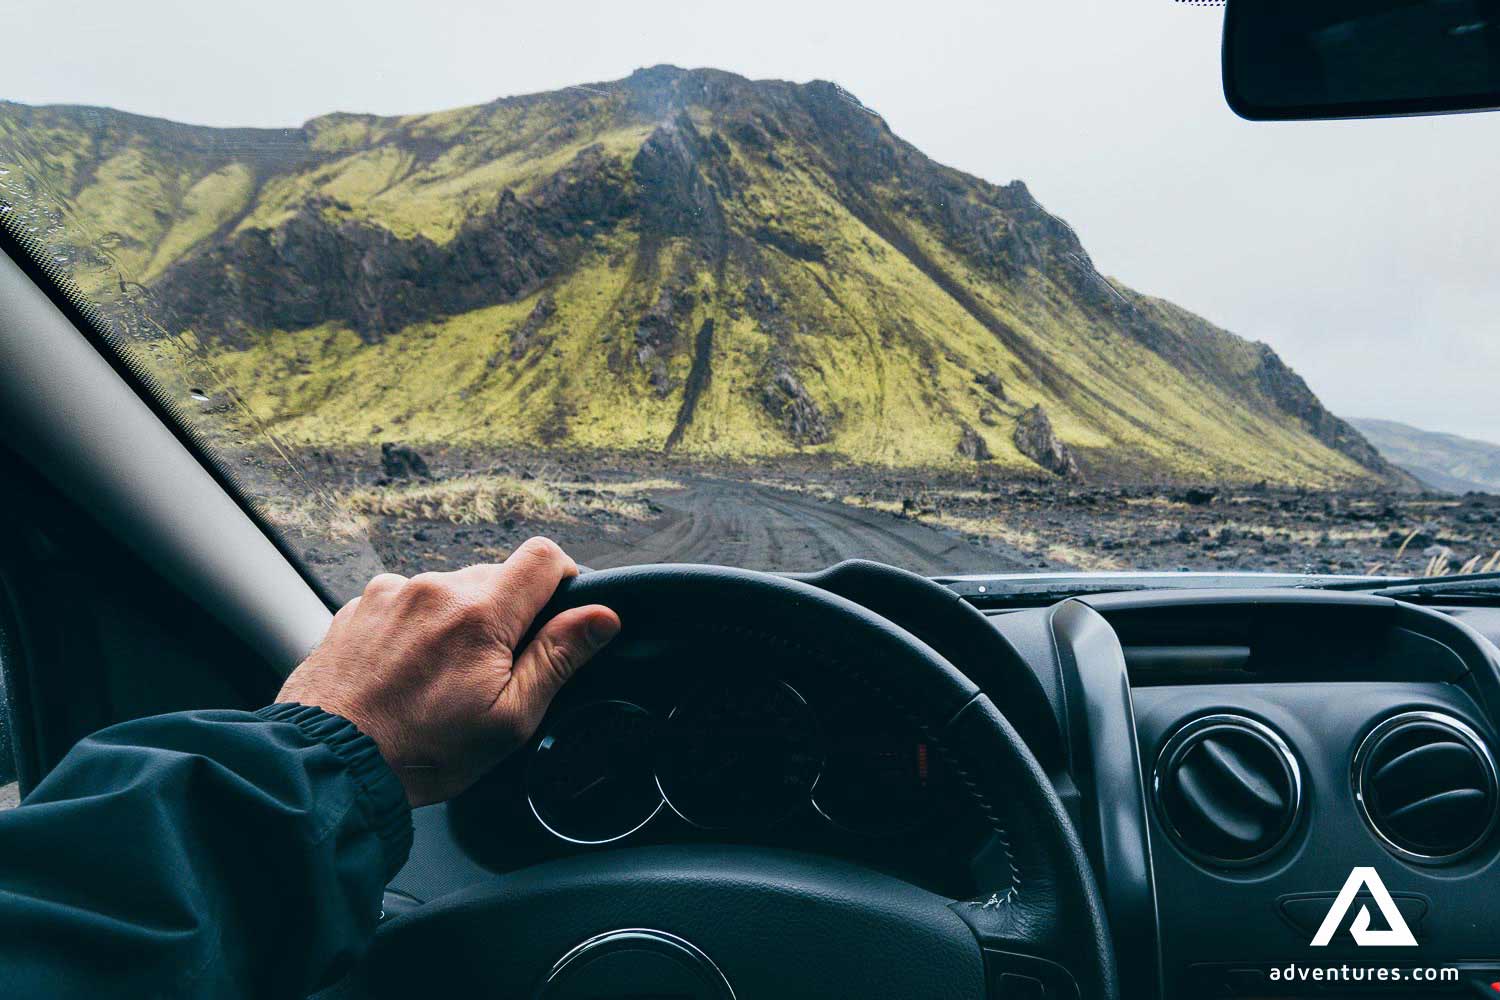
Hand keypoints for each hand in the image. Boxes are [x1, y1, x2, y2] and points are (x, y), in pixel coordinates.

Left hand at [276, 537, 619, 806]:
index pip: (544, 556)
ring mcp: (390, 593)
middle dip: (505, 617)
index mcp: (480, 613)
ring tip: (438, 680)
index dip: (564, 579)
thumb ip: (558, 658)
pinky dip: (416, 629)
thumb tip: (602, 616)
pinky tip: (404, 675)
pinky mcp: (358, 606)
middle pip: (495, 578)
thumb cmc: (420, 753)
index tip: (557, 614)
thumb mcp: (508, 719)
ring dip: (456, 622)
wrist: (325, 765)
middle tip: (490, 674)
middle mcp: (434, 588)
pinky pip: (406, 602)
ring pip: (449, 591)